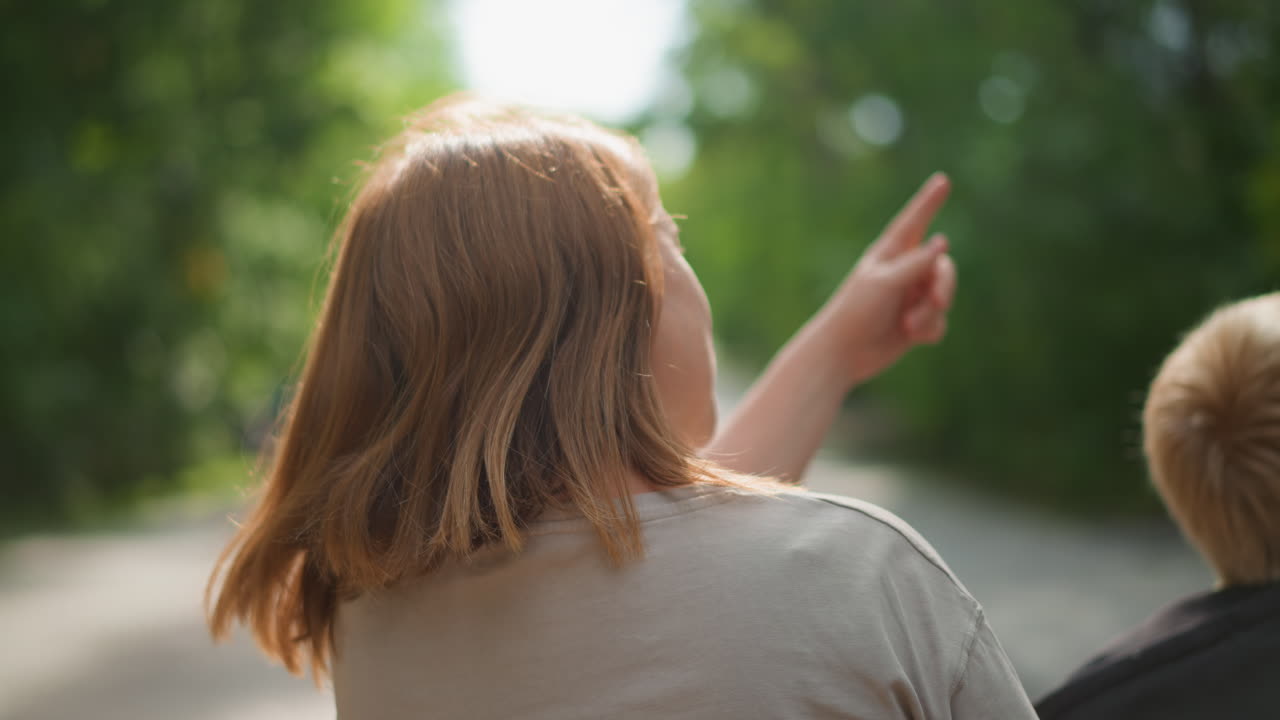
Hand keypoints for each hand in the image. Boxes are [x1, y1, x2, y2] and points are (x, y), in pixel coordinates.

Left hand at [815, 172, 955, 387]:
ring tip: (908, 326)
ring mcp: (910, 298)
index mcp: (890, 255)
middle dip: (945, 284)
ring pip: (943, 298)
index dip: (928, 202)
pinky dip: (929, 330)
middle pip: (943, 266)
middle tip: (939, 301)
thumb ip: (916, 262)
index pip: (913, 222)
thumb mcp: (886, 282)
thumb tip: (942, 241)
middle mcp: (904, 273)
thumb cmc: (856, 311)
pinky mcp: (916, 323)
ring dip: (930, 313)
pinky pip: (939, 323)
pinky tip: (910, 338)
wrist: (842, 353)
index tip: (942, 180)